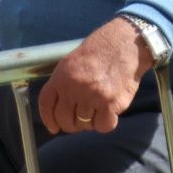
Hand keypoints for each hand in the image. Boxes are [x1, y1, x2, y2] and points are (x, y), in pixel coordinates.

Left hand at [38, 17, 152, 134]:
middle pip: (65, 119)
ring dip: (89, 122)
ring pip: (84, 125)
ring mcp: (93, 96)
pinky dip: (105, 123)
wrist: (126, 44)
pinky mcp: (111, 103)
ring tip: (97, 109)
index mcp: (62, 76)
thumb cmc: (100, 52)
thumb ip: (63, 84)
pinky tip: (109, 112)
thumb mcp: (72, 62)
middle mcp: (75, 87)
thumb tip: (59, 109)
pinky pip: (103, 126)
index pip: (47, 105)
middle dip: (71, 124)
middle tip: (79, 120)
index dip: (49, 120)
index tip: (53, 128)